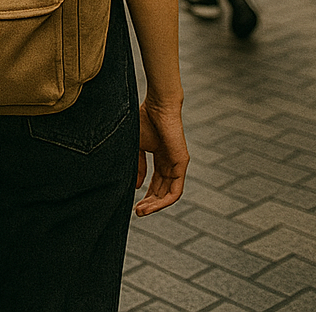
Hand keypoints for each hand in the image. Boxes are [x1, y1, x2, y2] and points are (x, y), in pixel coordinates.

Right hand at [135, 100, 188, 214]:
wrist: (158, 105)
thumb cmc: (145, 119)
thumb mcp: (137, 146)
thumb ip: (138, 165)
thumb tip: (136, 186)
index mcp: (161, 157)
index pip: (155, 182)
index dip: (146, 194)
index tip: (133, 203)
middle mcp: (170, 162)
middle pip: (161, 190)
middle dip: (149, 202)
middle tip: (137, 211)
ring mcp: (177, 164)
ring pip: (168, 193)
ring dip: (155, 205)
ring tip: (141, 211)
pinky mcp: (182, 164)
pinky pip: (175, 190)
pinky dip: (164, 201)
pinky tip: (152, 206)